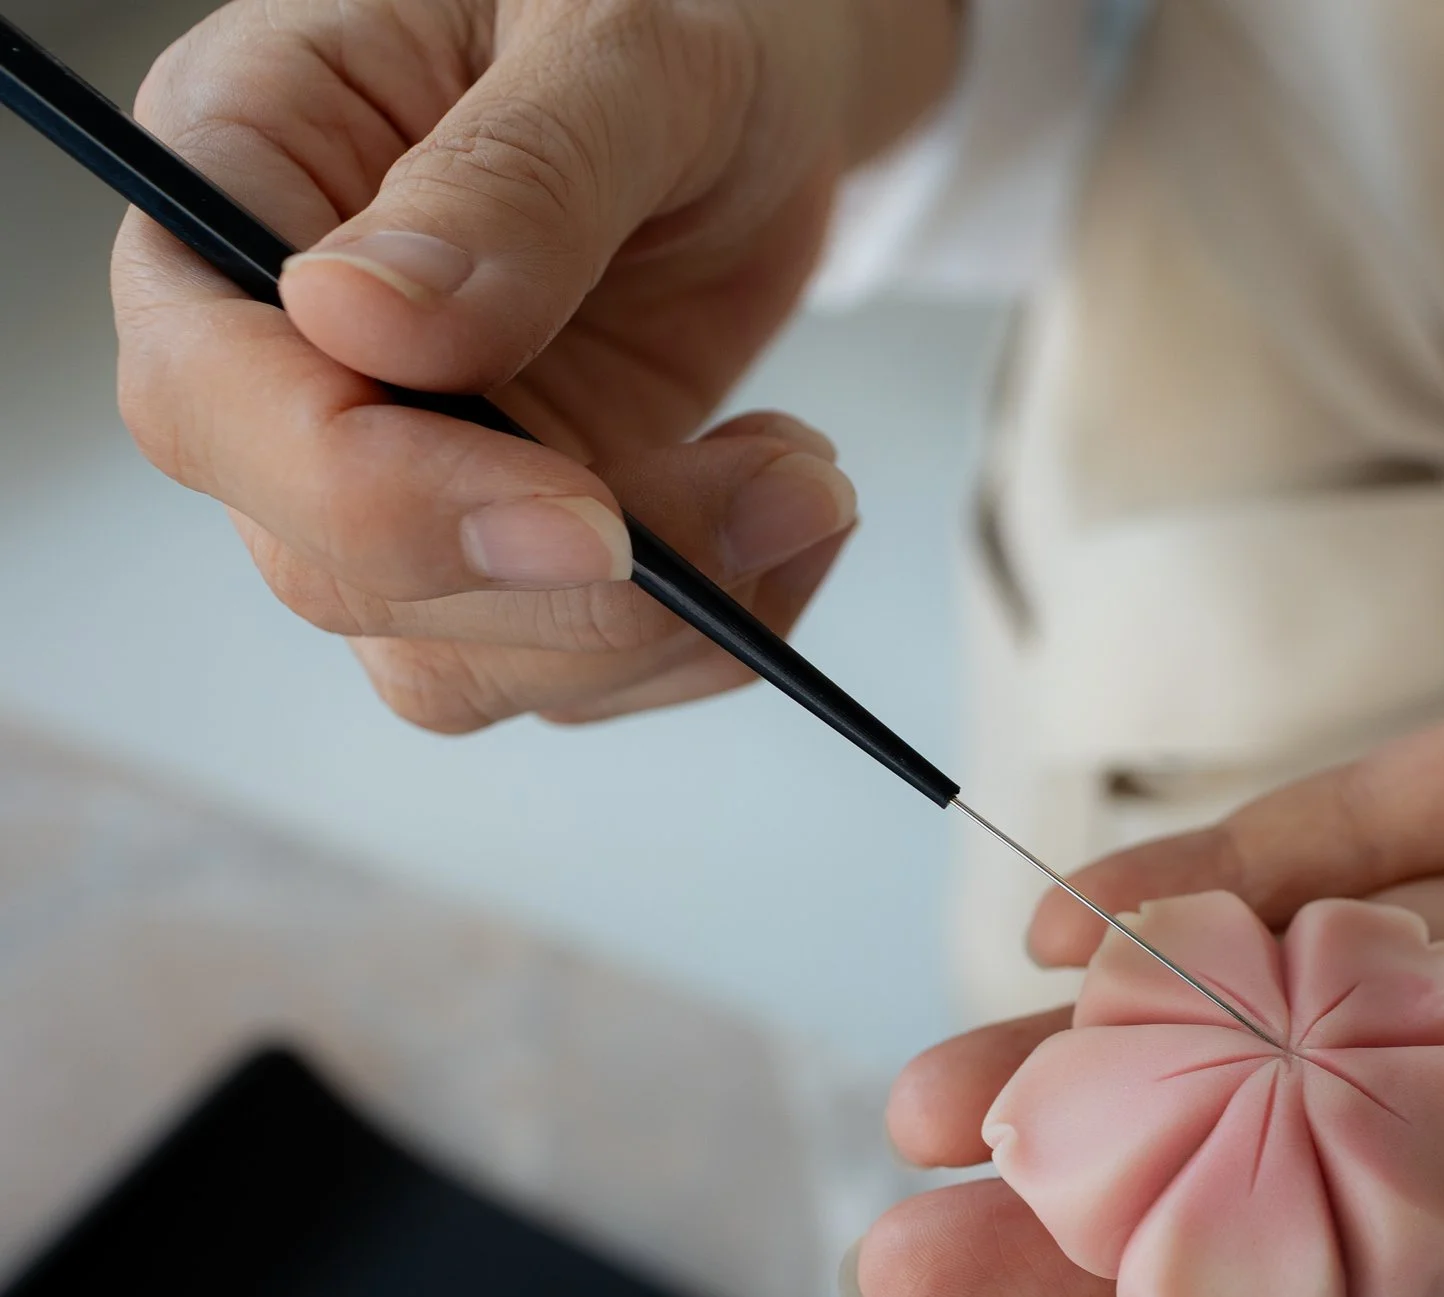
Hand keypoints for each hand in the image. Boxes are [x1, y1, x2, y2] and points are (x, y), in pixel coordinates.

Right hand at [112, 0, 956, 727]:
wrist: (754, 79)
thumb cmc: (661, 7)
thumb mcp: (616, 43)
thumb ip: (512, 180)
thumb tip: (363, 320)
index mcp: (237, 181)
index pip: (216, 399)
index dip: (385, 496)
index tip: (591, 516)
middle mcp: (278, 356)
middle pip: (332, 568)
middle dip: (574, 584)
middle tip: (786, 488)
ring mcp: (393, 468)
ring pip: (452, 660)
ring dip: (659, 628)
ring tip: (810, 481)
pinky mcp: (507, 541)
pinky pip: (571, 667)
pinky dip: (705, 632)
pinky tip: (793, 505)